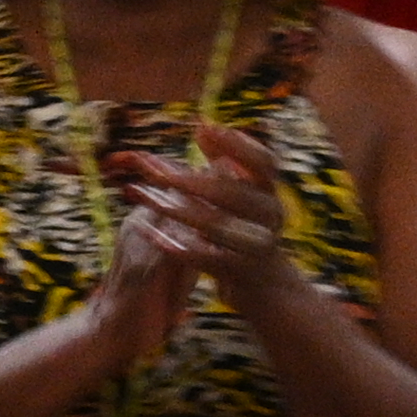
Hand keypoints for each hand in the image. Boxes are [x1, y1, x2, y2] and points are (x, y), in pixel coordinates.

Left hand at [116, 139, 302, 302]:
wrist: (269, 289)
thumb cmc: (246, 233)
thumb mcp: (242, 199)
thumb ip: (224, 165)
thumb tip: (201, 127)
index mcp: (270, 192)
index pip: (264, 161)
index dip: (236, 144)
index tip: (202, 127)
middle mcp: (271, 215)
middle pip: (230, 193)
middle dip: (189, 179)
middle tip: (152, 169)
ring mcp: (259, 245)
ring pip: (214, 225)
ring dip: (175, 210)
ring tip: (145, 197)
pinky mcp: (242, 273)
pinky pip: (207, 257)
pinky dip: (180, 246)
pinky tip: (153, 234)